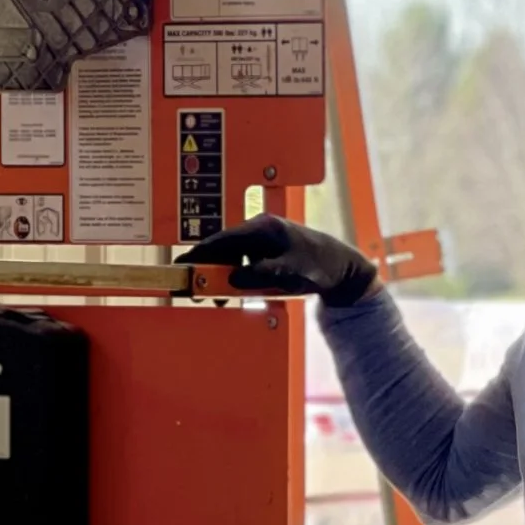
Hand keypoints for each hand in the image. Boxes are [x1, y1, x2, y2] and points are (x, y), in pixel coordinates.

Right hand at [178, 214, 377, 306]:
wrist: (344, 268)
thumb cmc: (320, 267)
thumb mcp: (290, 273)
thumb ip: (261, 275)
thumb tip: (232, 278)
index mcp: (263, 228)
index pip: (222, 239)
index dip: (198, 254)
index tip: (180, 266)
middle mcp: (261, 228)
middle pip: (223, 247)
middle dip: (207, 268)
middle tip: (194, 289)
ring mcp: (265, 237)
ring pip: (233, 254)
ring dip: (222, 273)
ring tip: (216, 296)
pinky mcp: (269, 247)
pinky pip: (244, 259)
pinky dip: (236, 274)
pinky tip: (235, 290)